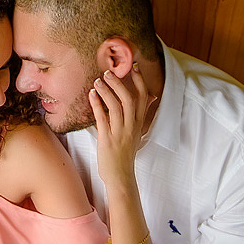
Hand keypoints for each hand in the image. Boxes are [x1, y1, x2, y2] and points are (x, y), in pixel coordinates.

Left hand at [88, 67, 150, 189]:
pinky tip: (91, 95)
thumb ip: (141, 112)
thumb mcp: (138, 131)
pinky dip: (96, 104)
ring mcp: (119, 133)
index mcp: (139, 123)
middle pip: (128, 99)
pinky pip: (102, 118)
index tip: (133, 67)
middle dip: (118, 83)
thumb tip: (151, 95)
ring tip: (97, 81)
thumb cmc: (126, 152)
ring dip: (106, 91)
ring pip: (115, 106)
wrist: (120, 176)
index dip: (139, 81)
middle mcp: (131, 126)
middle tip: (108, 72)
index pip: (143, 97)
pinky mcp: (107, 139)